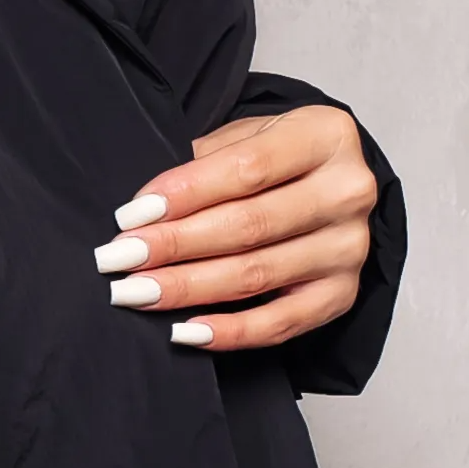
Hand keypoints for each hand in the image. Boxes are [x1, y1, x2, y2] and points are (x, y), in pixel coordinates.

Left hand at [95, 105, 377, 351]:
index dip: (184, 194)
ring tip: (135, 293)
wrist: (334, 184)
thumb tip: (143, 211)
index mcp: (326, 136)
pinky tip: (185, 332)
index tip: (130, 216)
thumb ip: (204, 162)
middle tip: (118, 260)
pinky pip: (281, 324)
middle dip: (174, 246)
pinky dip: (230, 332)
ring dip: (187, 288)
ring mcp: (350, 249)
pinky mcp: (342, 294)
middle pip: (249, 225)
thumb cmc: (280, 157)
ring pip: (257, 275)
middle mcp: (348, 192)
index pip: (247, 169)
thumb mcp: (248, 135)